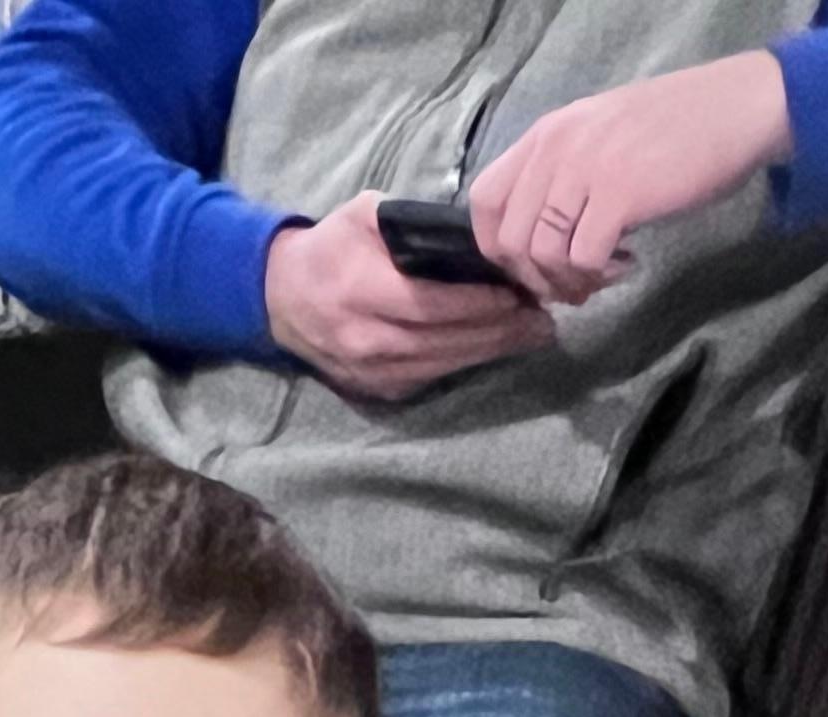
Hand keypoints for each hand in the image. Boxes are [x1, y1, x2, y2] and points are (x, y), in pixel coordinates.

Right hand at [263, 196, 556, 399]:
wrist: (283, 300)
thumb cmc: (330, 249)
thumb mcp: (362, 215)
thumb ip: (409, 221)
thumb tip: (467, 232)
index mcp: (361, 291)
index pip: (432, 306)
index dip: (479, 304)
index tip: (518, 293)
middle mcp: (368, 340)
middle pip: (447, 341)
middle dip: (501, 331)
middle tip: (543, 319)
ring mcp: (375, 372)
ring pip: (446, 364)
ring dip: (493, 350)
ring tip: (533, 333)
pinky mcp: (382, 391)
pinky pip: (435, 377)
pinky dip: (468, 361)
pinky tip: (496, 346)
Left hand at [468, 52, 793, 306]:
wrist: (732, 110)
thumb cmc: (672, 129)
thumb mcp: (599, 138)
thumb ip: (563, 175)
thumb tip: (540, 238)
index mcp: (546, 135)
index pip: (484, 200)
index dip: (497, 249)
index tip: (531, 269)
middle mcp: (556, 148)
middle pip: (510, 240)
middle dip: (537, 280)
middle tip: (574, 286)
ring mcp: (585, 169)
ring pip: (544, 255)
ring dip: (570, 283)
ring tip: (603, 276)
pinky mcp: (619, 193)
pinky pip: (583, 258)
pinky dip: (601, 276)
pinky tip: (628, 264)